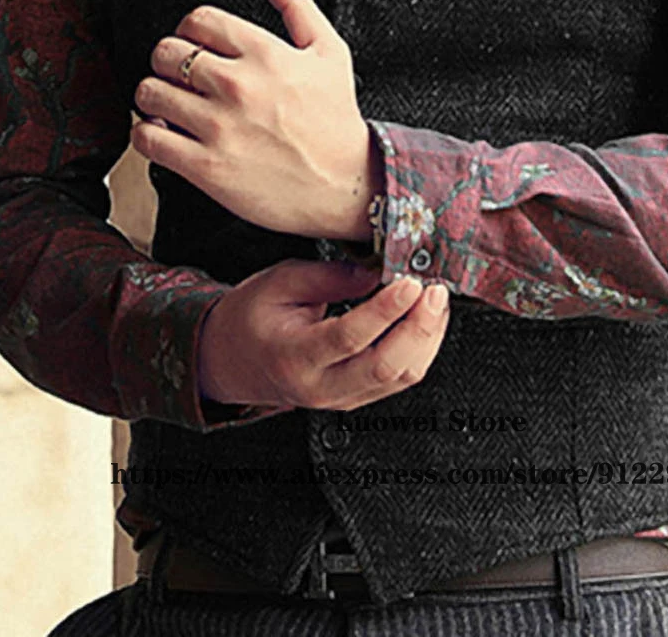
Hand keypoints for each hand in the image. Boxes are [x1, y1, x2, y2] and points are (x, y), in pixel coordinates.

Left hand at [130, 0, 380, 239]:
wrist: (345, 185)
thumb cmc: (336, 118)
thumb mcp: (329, 51)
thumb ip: (294, 4)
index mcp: (265, 52)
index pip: (196, 20)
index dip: (189, 31)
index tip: (196, 49)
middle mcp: (238, 85)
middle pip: (164, 53)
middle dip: (167, 63)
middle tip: (181, 80)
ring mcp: (219, 127)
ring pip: (149, 93)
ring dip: (154, 98)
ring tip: (172, 108)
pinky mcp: (206, 167)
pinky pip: (147, 139)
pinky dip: (148, 134)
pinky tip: (168, 136)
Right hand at [199, 260, 450, 410]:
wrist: (232, 361)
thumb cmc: (252, 318)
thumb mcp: (280, 282)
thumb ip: (328, 276)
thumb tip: (377, 270)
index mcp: (295, 355)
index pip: (348, 337)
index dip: (385, 310)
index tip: (409, 282)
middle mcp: (320, 386)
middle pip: (384, 367)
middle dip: (418, 327)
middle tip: (433, 291)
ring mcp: (341, 398)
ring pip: (400, 377)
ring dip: (427, 338)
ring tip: (435, 300)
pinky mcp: (357, 398)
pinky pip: (399, 379)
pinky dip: (420, 348)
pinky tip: (424, 320)